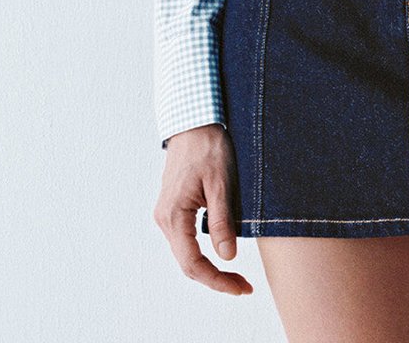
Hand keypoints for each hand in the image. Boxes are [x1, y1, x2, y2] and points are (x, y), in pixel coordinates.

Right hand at [153, 124, 252, 293]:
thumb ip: (222, 220)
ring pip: (186, 253)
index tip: (241, 287)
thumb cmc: (208, 146)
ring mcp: (167, 214)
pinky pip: (185, 239)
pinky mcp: (174, 208)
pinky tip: (221, 252)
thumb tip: (228, 256)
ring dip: (209, 267)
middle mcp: (164, 219)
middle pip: (188, 263)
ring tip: (236, 276)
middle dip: (216, 278)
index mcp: (174, 215)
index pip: (192, 263)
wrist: (194, 121)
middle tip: (244, 286)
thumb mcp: (221, 182)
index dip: (217, 280)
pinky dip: (202, 252)